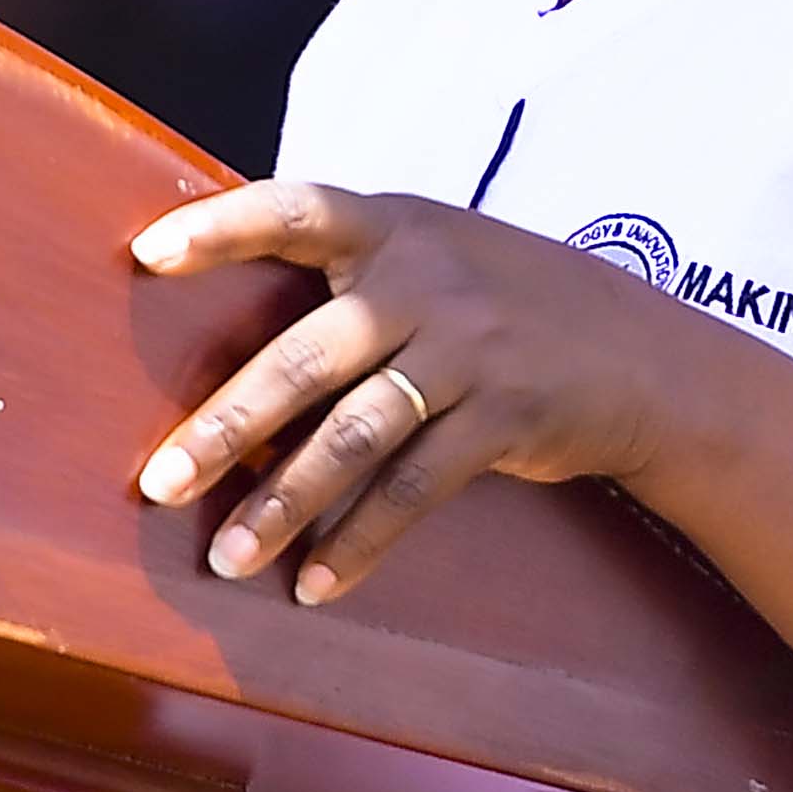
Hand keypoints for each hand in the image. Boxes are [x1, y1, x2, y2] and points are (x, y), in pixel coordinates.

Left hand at [128, 181, 726, 602]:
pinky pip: (413, 489)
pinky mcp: (505, 417)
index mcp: (397, 227)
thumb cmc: (509, 305)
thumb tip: (229, 324)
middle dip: (226, 427)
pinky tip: (315, 582)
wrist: (646, 357)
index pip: (298, 209)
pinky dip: (359, 543)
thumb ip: (356, 272)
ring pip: (355, 436)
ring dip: (284, 505)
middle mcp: (428, 281)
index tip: (146, 253)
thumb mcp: (440, 255)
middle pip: (307, 358)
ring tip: (229, 559)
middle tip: (159, 484)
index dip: (222, 226)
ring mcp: (470, 350)